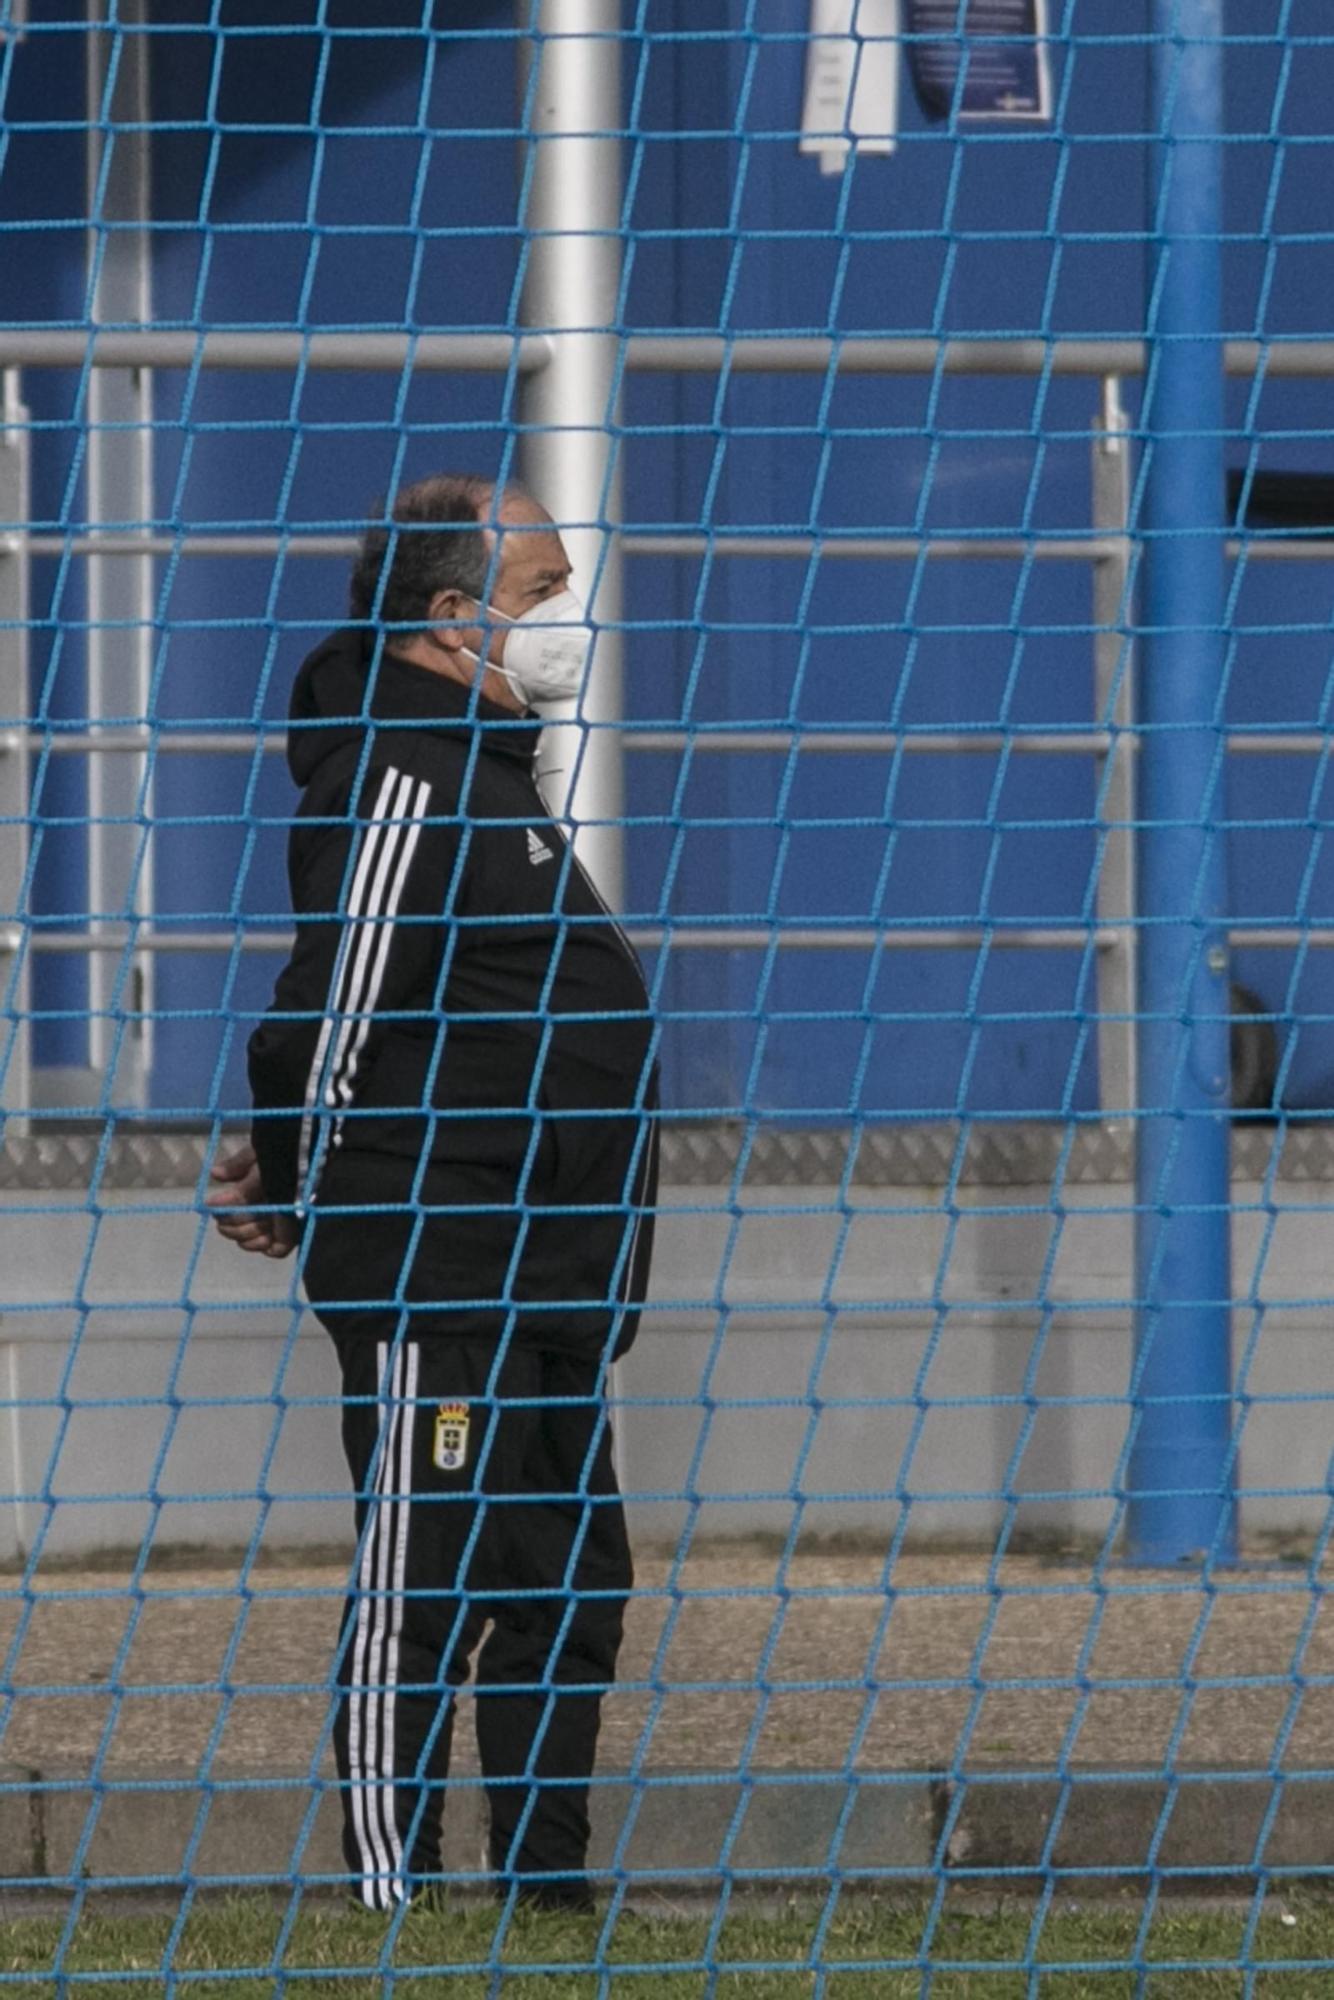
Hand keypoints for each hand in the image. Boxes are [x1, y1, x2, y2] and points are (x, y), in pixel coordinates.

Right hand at [207, 1144, 297, 1258]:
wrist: (312, 1154)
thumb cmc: (286, 1151)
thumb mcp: (259, 1155)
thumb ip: (237, 1165)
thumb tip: (214, 1173)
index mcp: (248, 1195)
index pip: (224, 1217)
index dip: (224, 1217)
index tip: (225, 1209)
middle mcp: (259, 1211)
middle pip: (234, 1233)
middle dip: (237, 1225)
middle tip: (250, 1212)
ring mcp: (275, 1224)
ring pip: (249, 1243)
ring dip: (251, 1234)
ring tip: (264, 1220)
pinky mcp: (292, 1233)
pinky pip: (276, 1251)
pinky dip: (267, 1246)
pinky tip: (268, 1235)